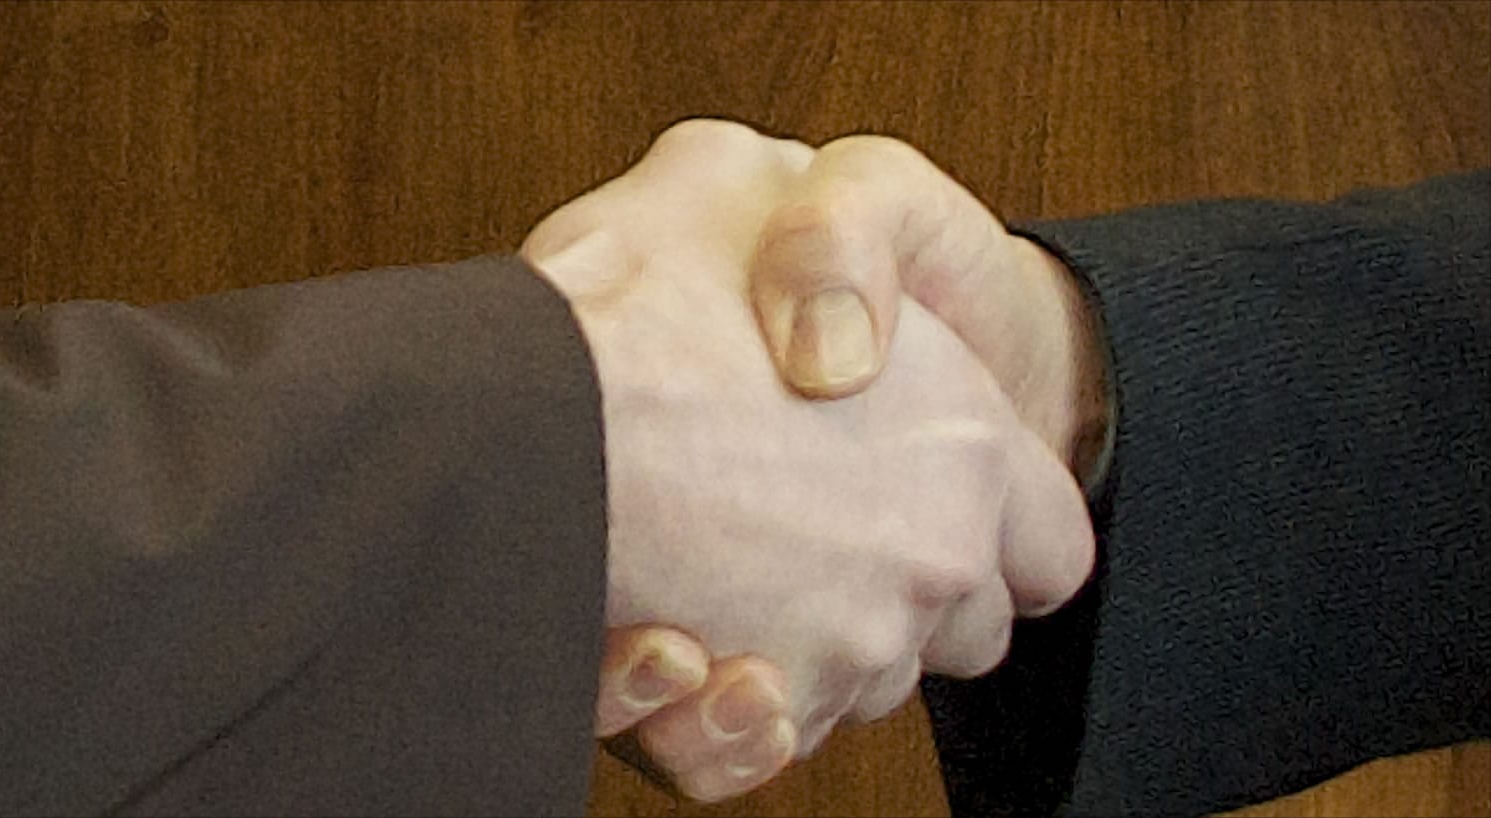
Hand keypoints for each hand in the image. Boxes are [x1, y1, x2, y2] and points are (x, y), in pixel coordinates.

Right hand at [522, 120, 1094, 800]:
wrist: (508, 413)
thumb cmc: (628, 290)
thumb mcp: (736, 181)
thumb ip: (825, 233)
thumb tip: (824, 299)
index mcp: (964, 445)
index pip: (1048, 541)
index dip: (1003, 526)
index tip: (942, 511)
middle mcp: (928, 564)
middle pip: (958, 627)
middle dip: (901, 592)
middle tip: (808, 529)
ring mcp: (846, 653)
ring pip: (853, 685)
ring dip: (795, 644)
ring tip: (706, 570)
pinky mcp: (753, 719)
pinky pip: (764, 747)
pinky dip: (724, 722)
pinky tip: (676, 650)